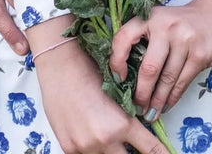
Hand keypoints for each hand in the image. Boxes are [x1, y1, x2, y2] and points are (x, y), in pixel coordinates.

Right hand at [33, 34, 168, 153]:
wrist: (61, 66)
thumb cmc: (91, 71)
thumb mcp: (118, 94)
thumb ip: (128, 117)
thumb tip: (141, 130)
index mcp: (122, 124)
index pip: (150, 149)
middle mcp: (105, 140)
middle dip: (135, 153)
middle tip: (136, 145)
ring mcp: (85, 147)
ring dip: (114, 151)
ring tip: (111, 133)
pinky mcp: (69, 149)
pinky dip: (94, 149)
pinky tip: (92, 135)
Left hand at [109, 0, 211, 118]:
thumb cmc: (183, 21)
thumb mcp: (161, 21)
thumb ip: (145, 40)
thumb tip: (127, 76)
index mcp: (151, 17)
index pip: (124, 37)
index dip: (116, 61)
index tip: (118, 79)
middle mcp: (167, 26)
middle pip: (149, 68)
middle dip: (141, 93)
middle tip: (136, 107)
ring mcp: (185, 40)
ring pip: (166, 79)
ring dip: (157, 101)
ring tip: (150, 113)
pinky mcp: (200, 54)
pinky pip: (182, 82)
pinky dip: (172, 98)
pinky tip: (166, 105)